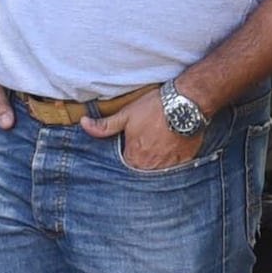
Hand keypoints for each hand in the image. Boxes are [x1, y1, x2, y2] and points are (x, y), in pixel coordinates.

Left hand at [87, 92, 203, 174]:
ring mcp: (170, 165)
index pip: (125, 167)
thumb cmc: (155, 107)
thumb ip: (105, 125)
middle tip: (146, 145)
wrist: (186, 102)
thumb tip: (84, 124)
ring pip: (159, 170)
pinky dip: (173, 160)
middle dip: (142, 161)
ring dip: (157, 162)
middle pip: (142, 170)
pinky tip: (172, 148)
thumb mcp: (126, 114)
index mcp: (135, 157)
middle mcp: (151, 166)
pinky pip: (176, 167)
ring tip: (159, 146)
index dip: (127, 156)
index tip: (131, 147)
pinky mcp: (185, 160)